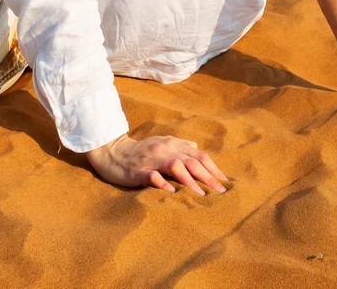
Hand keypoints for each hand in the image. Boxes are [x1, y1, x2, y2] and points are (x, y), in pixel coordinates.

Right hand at [85, 133, 228, 193]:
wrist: (112, 152)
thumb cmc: (140, 150)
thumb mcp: (162, 143)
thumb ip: (180, 145)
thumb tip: (197, 149)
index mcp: (173, 144)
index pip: (199, 155)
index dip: (213, 168)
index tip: (224, 182)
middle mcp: (165, 149)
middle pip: (192, 161)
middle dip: (208, 176)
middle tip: (220, 191)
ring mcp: (152, 160)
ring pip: (176, 166)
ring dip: (190, 180)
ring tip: (201, 194)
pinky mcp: (138, 171)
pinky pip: (153, 176)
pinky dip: (163, 182)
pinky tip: (172, 191)